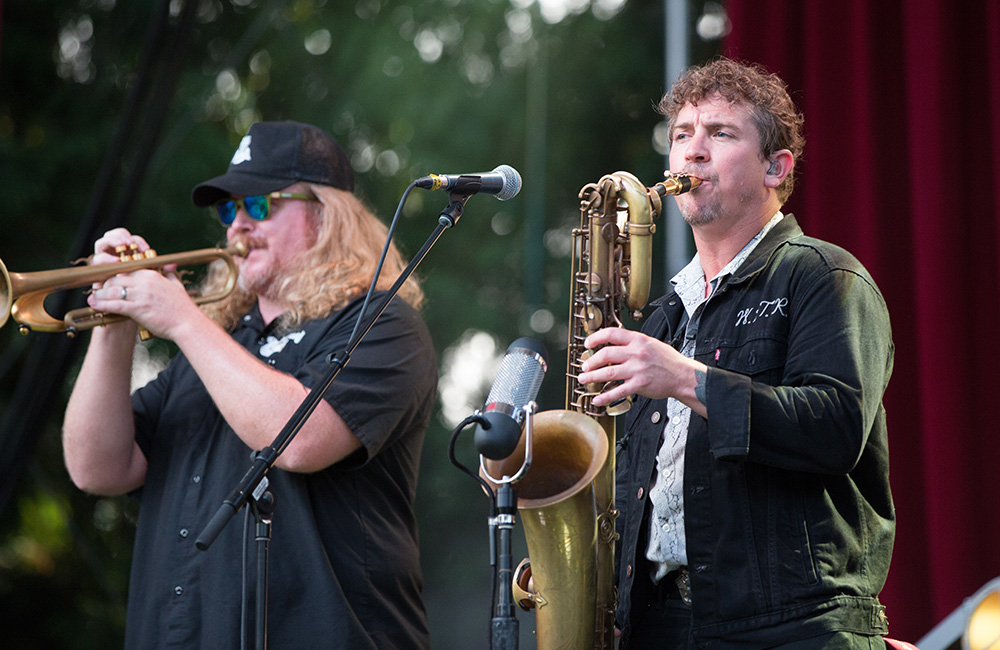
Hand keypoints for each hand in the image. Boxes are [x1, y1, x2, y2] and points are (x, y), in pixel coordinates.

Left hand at [86, 229, 200, 339]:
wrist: (188, 323)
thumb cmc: (183, 307)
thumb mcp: (177, 285)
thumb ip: (171, 274)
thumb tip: (170, 267)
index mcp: (152, 275)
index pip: (127, 271)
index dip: (115, 276)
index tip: (109, 282)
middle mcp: (145, 282)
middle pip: (116, 279)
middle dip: (104, 285)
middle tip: (97, 290)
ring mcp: (141, 295)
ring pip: (113, 291)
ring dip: (99, 294)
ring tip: (92, 298)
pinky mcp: (138, 309)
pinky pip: (115, 304)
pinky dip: (103, 304)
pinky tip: (95, 305)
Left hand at [577, 327, 706, 415]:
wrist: (683, 375)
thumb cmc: (668, 360)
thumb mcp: (650, 343)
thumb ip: (632, 342)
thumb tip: (613, 342)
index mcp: (638, 340)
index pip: (611, 333)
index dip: (595, 338)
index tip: (587, 343)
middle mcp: (636, 353)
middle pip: (605, 354)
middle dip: (590, 361)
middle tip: (584, 367)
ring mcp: (637, 369)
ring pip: (608, 372)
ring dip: (592, 377)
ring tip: (584, 380)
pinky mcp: (639, 385)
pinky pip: (618, 391)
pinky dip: (605, 396)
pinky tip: (597, 399)